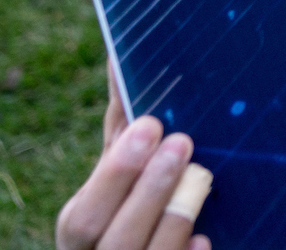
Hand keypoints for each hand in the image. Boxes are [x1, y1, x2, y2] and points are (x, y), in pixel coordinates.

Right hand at [58, 63, 213, 249]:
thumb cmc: (130, 200)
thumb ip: (120, 127)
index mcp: (80, 231)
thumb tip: (120, 54)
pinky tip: (205, 238)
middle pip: (114, 240)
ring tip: (201, 176)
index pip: (84, 215)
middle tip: (182, 141)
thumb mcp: (118, 170)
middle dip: (148, 191)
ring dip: (176, 216)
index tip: (150, 124)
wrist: (140, 248)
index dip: (115, 173)